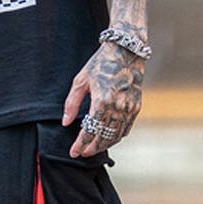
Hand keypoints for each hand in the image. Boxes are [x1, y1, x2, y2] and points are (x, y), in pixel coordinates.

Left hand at [62, 41, 144, 157]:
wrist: (126, 50)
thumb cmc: (101, 63)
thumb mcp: (80, 81)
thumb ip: (71, 104)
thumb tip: (65, 123)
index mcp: (101, 101)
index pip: (89, 132)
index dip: (80, 145)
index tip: (73, 152)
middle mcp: (117, 107)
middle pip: (102, 138)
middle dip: (91, 149)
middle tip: (82, 153)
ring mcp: (128, 108)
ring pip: (115, 136)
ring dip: (103, 145)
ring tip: (93, 148)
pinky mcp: (136, 107)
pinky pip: (126, 129)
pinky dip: (116, 137)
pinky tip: (108, 139)